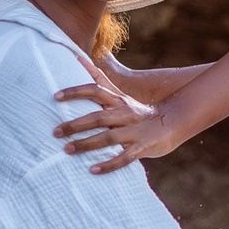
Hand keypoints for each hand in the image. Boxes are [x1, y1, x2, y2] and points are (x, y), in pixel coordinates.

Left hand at [52, 81, 188, 174]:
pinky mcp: (143, 148)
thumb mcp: (119, 94)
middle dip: (75, 125)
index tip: (55, 96)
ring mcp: (135, 131)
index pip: (95, 90)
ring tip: (67, 150)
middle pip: (98, 117)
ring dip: (87, 144)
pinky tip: (92, 170)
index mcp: (118, 100)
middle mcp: (125, 114)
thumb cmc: (137, 111)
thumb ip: (99, 78)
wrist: (173, 122)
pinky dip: (109, 164)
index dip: (75, 92)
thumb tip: (78, 58)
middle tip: (55, 132)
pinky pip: (124, 158)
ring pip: (108, 138)